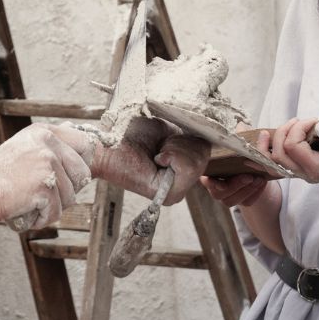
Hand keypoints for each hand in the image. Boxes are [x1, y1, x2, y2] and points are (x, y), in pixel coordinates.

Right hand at [0, 124, 91, 228]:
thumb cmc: (0, 175)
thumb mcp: (25, 147)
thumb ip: (51, 144)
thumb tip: (80, 138)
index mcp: (45, 132)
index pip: (85, 144)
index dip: (83, 164)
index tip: (73, 176)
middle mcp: (49, 144)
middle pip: (82, 174)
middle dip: (67, 190)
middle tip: (45, 195)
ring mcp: (47, 164)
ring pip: (70, 196)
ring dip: (52, 207)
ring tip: (30, 202)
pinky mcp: (44, 186)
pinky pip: (56, 211)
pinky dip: (42, 218)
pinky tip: (26, 211)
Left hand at [53, 119, 209, 204]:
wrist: (108, 143)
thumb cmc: (132, 132)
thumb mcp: (169, 126)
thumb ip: (190, 130)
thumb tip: (209, 124)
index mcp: (183, 165)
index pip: (207, 148)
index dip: (192, 135)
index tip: (170, 135)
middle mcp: (183, 180)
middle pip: (205, 155)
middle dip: (184, 141)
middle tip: (162, 145)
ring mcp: (177, 190)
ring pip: (198, 162)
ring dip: (177, 148)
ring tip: (158, 152)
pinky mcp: (168, 195)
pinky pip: (188, 170)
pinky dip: (174, 157)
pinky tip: (158, 158)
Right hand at [200, 128, 270, 206]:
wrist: (261, 166)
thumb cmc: (246, 151)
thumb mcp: (243, 141)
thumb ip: (240, 135)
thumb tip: (240, 127)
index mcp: (212, 171)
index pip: (206, 180)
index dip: (211, 182)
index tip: (221, 181)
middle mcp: (217, 186)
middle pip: (219, 193)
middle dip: (235, 186)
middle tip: (248, 176)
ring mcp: (229, 195)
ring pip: (232, 201)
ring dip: (247, 190)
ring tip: (259, 179)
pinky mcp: (243, 201)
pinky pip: (247, 202)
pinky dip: (255, 194)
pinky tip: (262, 183)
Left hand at [268, 118, 318, 182]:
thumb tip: (318, 128)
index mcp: (318, 170)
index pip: (293, 147)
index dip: (298, 128)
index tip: (315, 119)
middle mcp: (307, 174)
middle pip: (278, 155)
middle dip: (284, 132)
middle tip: (302, 120)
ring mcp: (303, 172)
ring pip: (273, 160)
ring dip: (277, 138)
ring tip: (291, 123)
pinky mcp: (301, 166)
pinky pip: (277, 162)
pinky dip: (269, 148)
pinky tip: (268, 136)